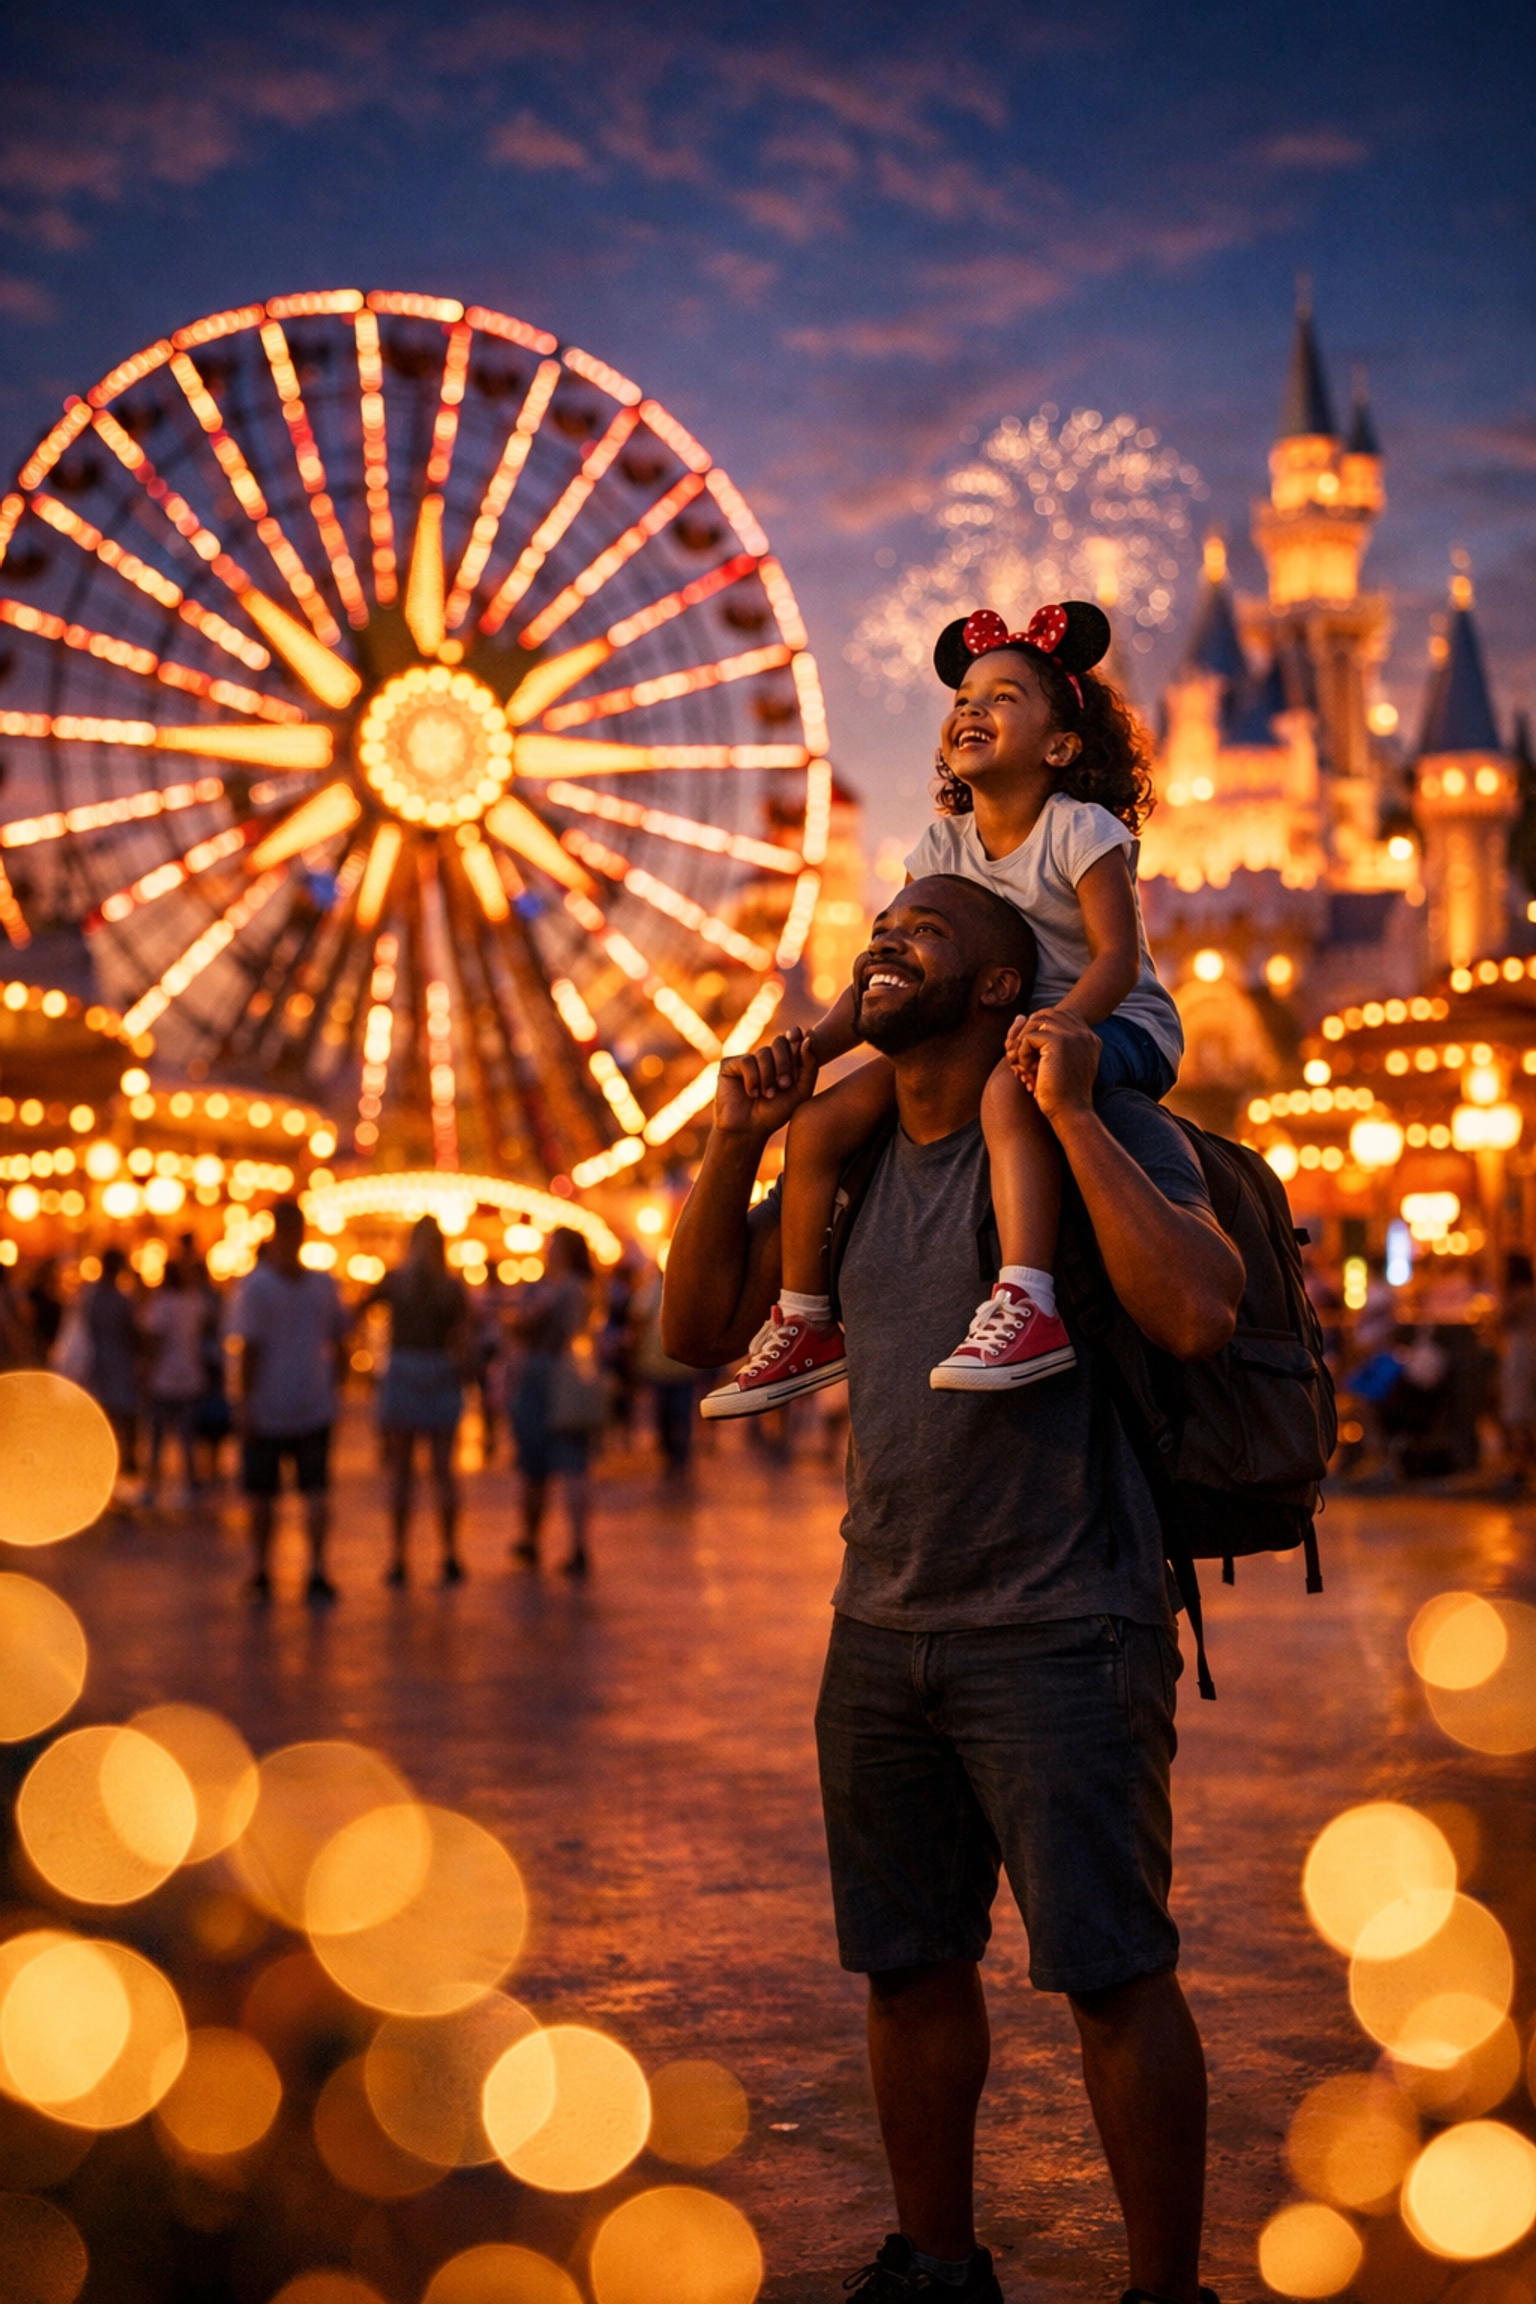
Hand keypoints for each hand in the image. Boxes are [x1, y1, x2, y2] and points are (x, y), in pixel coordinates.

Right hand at [714, 1028, 818, 1139]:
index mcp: (783, 1061)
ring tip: (767, 1095)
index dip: (796, 1037)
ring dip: (769, 1076)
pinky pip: (747, 1061)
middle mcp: (765, 1058)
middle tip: (784, 1085)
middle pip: (779, 1042)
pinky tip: (752, 1093)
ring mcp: (747, 1060)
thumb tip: (808, 1037)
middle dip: (785, 1063)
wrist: (749, 1130)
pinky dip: (753, 1078)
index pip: (792, 1040)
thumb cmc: (776, 1113)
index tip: (800, 1037)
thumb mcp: (801, 1091)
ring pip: (764, 1052)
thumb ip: (809, 1066)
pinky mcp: (729, 1065)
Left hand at [1009, 1006, 1099, 1124]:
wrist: (1070, 1114)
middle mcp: (1084, 1033)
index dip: (1038, 1031)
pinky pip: (1028, 1037)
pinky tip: (1028, 1072)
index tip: (1035, 1057)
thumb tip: (1019, 1016)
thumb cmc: (1060, 1096)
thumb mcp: (1054, 1064)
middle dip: (1028, 1034)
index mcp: (1088, 1038)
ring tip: (1025, 1067)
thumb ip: (1043, 1040)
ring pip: (1035, 1022)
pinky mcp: (1059, 1041)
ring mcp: (1074, 1035)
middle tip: (1023, 1059)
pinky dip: (1022, 1053)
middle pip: (1044, 1015)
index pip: (1057, 1016)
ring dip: (1023, 1043)